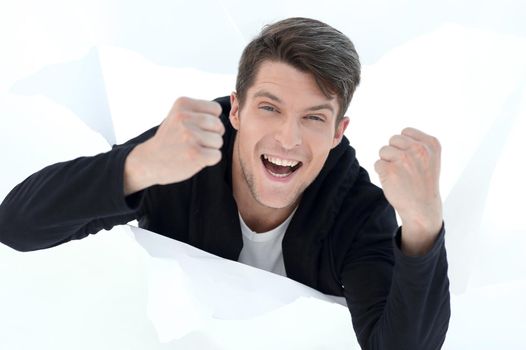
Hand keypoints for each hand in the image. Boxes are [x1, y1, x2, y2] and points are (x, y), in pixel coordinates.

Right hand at [124, 97, 223, 193]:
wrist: (149, 161)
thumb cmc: (170, 138)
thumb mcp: (179, 116)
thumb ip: (200, 111)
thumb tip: (233, 110)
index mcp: (182, 104)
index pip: (216, 109)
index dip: (210, 121)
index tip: (195, 128)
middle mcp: (185, 118)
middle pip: (219, 126)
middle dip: (211, 135)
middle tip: (193, 141)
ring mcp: (189, 136)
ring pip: (219, 141)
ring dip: (209, 148)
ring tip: (191, 149)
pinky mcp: (194, 154)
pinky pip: (217, 156)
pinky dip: (209, 160)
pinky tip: (194, 158)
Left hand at [374, 127, 442, 254]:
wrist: (422, 208)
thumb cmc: (423, 183)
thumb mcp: (431, 159)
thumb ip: (418, 144)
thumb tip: (397, 136)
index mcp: (431, 144)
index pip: (406, 131)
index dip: (404, 146)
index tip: (411, 160)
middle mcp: (418, 149)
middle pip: (393, 139)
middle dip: (394, 152)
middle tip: (404, 169)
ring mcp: (403, 159)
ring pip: (383, 150)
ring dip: (387, 162)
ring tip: (399, 175)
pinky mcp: (390, 170)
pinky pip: (377, 164)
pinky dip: (381, 173)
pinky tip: (393, 181)